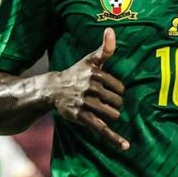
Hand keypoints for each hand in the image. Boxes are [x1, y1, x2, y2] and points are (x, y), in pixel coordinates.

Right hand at [51, 27, 128, 149]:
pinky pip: (102, 129)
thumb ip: (105, 48)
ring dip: (111, 114)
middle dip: (114, 103)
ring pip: (112, 114)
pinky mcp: (81, 117)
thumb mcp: (89, 60)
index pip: (120, 87)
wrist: (51, 89)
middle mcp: (90, 88)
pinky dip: (114, 138)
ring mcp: (85, 103)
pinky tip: (125, 146)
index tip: (106, 89)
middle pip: (118, 101)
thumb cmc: (76, 73)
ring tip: (99, 109)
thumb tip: (111, 29)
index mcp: (95, 74)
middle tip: (100, 100)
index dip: (116, 91)